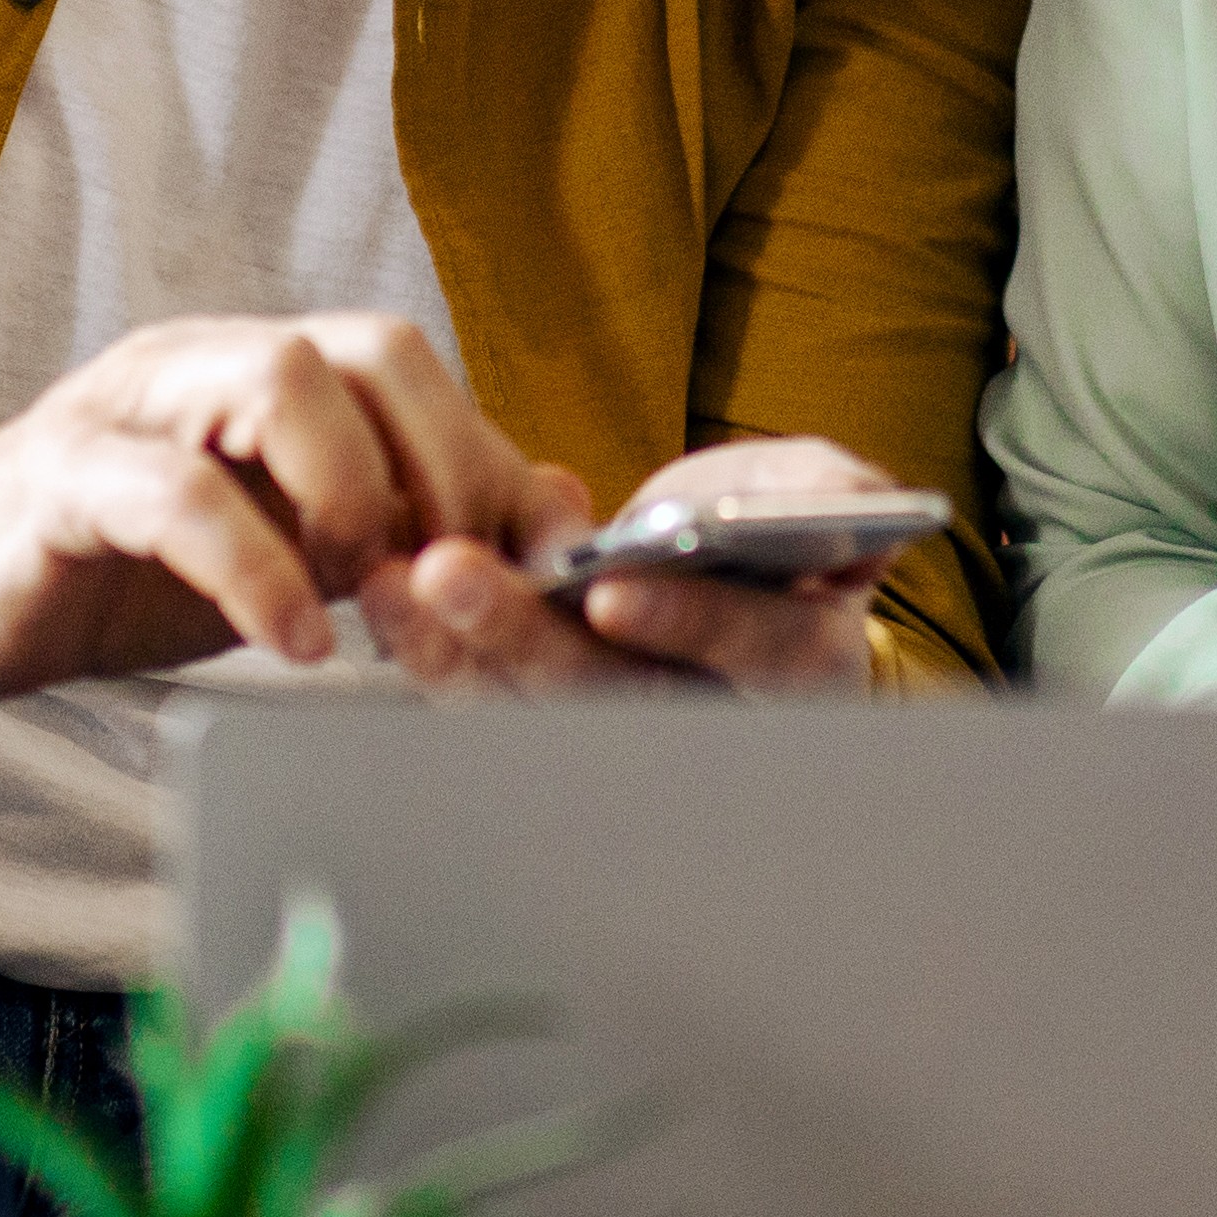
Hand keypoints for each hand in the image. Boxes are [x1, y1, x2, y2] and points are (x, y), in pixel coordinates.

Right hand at [0, 313, 594, 738]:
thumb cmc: (113, 572)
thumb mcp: (280, 553)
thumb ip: (395, 528)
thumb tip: (549, 513)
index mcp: (261, 372)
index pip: (413, 368)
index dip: (485, 462)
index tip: (518, 571)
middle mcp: (203, 362)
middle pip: (371, 347)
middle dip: (439, 467)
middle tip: (441, 578)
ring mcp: (129, 408)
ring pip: (278, 382)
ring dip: (351, 497)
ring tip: (354, 598)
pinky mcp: (61, 479)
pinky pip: (176, 494)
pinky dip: (255, 570)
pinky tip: (291, 644)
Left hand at [356, 435, 900, 696]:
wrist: (738, 580)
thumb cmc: (784, 531)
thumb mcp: (826, 494)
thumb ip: (831, 492)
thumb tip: (832, 505)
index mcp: (801, 662)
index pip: (756, 653)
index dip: (686, 625)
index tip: (615, 592)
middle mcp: (712, 715)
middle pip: (616, 697)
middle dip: (524, 636)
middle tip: (449, 569)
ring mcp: (624, 725)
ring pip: (536, 708)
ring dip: (454, 646)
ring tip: (393, 578)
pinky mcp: (553, 713)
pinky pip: (488, 699)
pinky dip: (432, 651)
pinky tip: (385, 597)